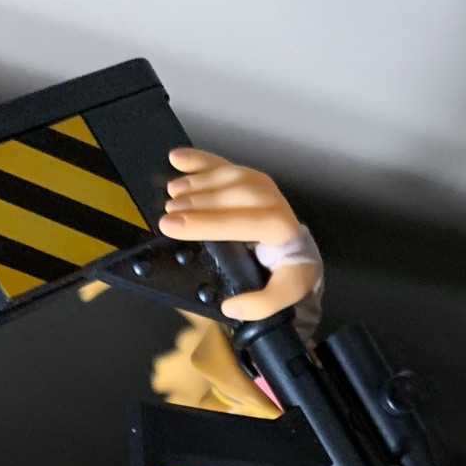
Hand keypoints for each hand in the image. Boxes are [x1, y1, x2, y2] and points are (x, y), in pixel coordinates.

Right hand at [158, 149, 320, 321]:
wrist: (298, 250)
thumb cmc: (288, 271)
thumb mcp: (285, 293)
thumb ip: (262, 305)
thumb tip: (231, 307)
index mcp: (281, 229)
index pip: (242, 222)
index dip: (206, 224)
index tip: (173, 227)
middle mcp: (273, 201)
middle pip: (233, 195)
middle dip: (198, 202)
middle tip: (167, 212)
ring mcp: (261, 185)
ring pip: (227, 176)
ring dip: (196, 182)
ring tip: (171, 195)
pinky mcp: (249, 177)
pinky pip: (223, 164)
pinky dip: (199, 159)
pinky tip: (176, 158)